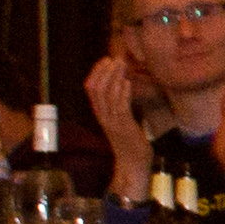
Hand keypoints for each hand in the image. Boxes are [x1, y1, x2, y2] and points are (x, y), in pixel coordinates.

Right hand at [86, 52, 153, 200]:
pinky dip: (122, 93)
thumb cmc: (130, 142)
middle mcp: (103, 116)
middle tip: (115, 58)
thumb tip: (124, 85)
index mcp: (100, 113)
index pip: (91, 88)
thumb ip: (120, 105)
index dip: (97, 72)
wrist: (133, 165)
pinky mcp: (123, 127)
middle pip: (96, 88)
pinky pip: (120, 107)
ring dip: (115, 77)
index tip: (106, 59)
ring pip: (107, 95)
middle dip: (104, 71)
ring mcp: (112, 122)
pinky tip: (127, 82)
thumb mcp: (122, 120)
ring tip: (122, 65)